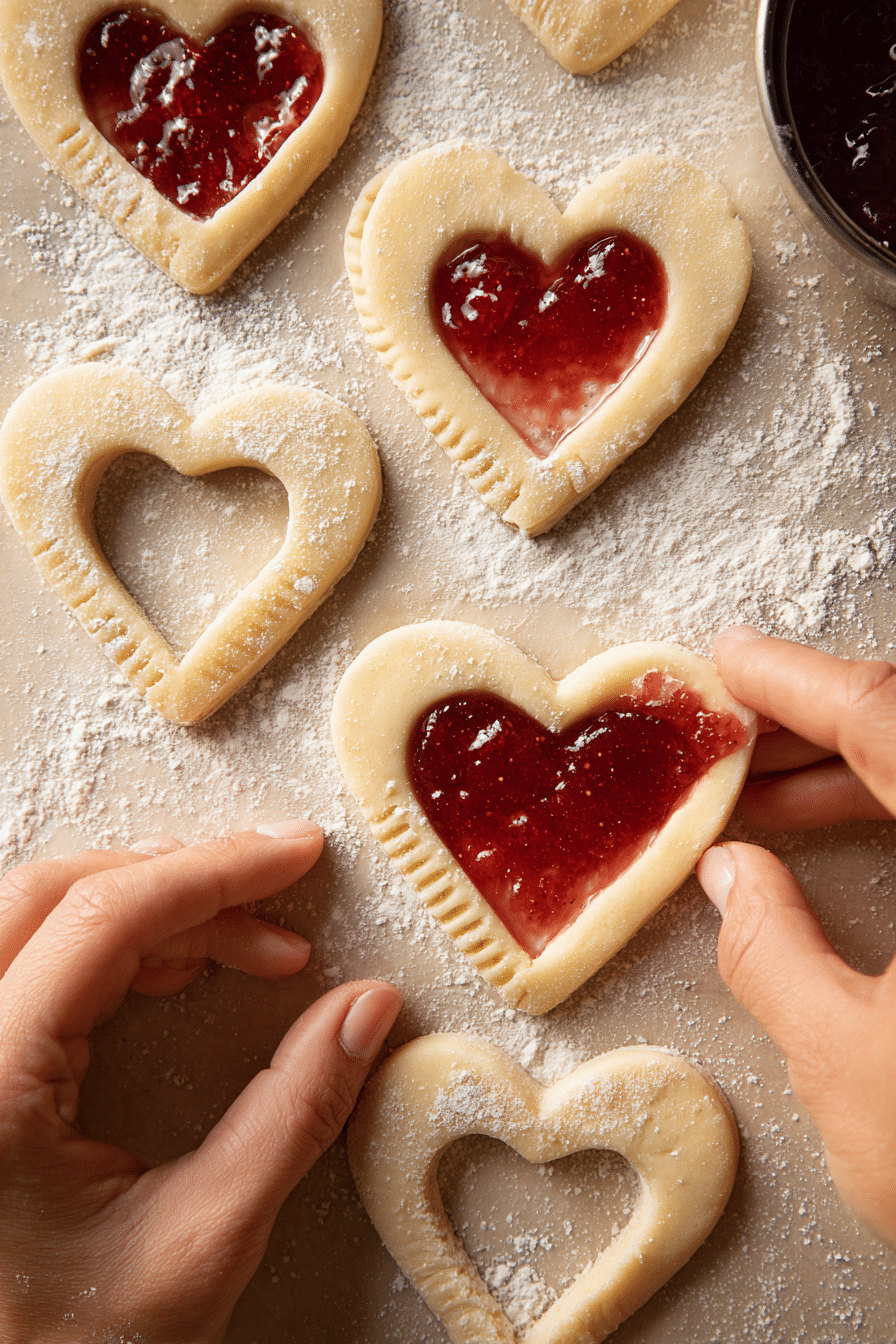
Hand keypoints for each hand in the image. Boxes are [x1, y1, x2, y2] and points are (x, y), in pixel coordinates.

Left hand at [0, 823, 402, 1342]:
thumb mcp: (201, 1240)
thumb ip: (294, 1114)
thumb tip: (363, 1012)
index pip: (102, 920)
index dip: (215, 872)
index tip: (292, 853)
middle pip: (56, 893)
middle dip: (181, 878)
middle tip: (274, 886)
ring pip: (35, 914)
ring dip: (146, 906)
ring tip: (241, 936)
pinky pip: (29, 960)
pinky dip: (110, 945)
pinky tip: (174, 968)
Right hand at [697, 626, 895, 1245]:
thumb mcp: (849, 1064)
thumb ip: (771, 951)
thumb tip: (731, 876)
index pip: (891, 721)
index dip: (795, 682)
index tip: (727, 659)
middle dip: (815, 726)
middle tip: (728, 731)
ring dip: (851, 777)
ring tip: (759, 794)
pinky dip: (895, 820)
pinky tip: (833, 840)